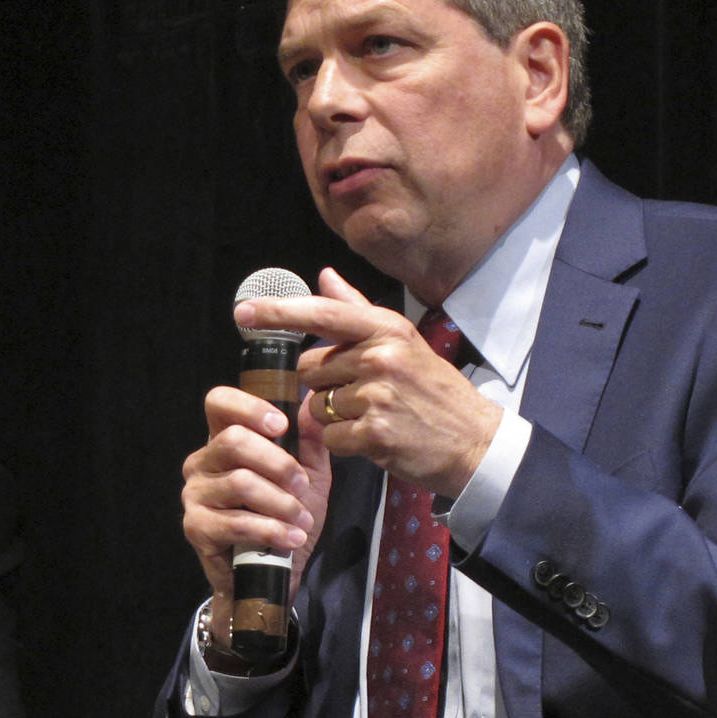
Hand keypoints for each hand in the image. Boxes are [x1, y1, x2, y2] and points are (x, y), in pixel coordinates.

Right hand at [181, 378, 331, 606]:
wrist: (274, 571)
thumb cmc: (286, 517)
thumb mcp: (309, 475)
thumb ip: (309, 440)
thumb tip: (312, 403)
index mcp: (224, 440)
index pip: (219, 403)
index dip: (248, 406)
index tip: (281, 425)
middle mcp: (202, 462)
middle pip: (233, 441)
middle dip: (278, 463)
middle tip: (302, 485)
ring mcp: (195, 495)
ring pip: (240, 483)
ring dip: (281, 503)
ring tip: (301, 520)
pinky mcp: (196, 527)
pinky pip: (236, 522)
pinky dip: (271, 530)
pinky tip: (290, 538)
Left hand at [240, 268, 500, 496]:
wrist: (473, 441)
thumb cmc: (433, 390)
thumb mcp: (402, 341)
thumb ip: (356, 309)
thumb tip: (324, 275)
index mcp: (385, 329)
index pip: (321, 314)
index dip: (278, 312)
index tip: (243, 311)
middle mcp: (380, 356)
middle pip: (310, 369)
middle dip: (325, 384)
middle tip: (365, 394)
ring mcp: (376, 395)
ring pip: (317, 405)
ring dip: (336, 416)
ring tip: (376, 416)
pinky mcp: (373, 433)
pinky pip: (330, 435)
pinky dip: (345, 442)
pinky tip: (375, 438)